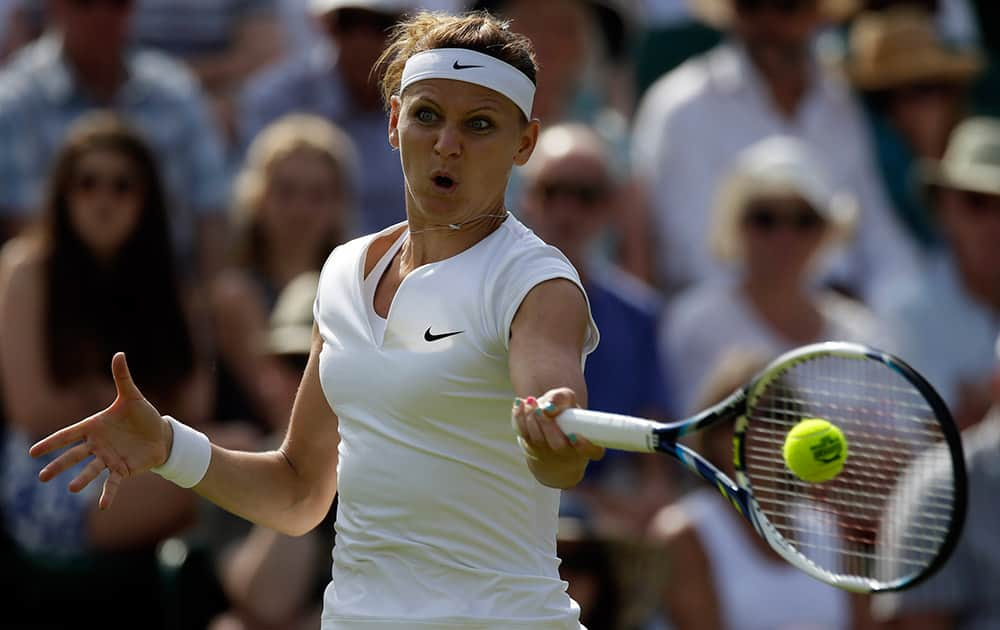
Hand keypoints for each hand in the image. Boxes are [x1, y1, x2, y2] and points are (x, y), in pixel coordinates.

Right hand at [29, 352, 170, 509]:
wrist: (161, 434)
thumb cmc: (142, 415)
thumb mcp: (133, 396)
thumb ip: (122, 377)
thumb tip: (118, 353)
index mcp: (95, 427)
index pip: (68, 435)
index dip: (51, 443)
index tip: (33, 452)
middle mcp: (97, 445)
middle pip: (74, 456)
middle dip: (58, 465)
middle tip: (41, 476)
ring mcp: (109, 459)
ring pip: (90, 470)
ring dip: (81, 479)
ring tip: (70, 489)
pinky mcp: (123, 470)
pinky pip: (113, 483)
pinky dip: (108, 494)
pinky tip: (102, 506)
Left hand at [512, 388, 603, 480]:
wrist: (548, 429)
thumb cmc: (564, 414)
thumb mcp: (569, 402)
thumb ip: (562, 398)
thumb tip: (548, 407)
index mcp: (586, 446)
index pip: (592, 451)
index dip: (583, 446)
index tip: (573, 436)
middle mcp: (568, 454)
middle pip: (558, 446)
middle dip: (548, 426)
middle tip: (543, 409)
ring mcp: (548, 454)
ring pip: (538, 441)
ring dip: (532, 420)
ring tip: (531, 402)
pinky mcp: (531, 448)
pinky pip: (524, 435)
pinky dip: (520, 418)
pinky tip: (519, 404)